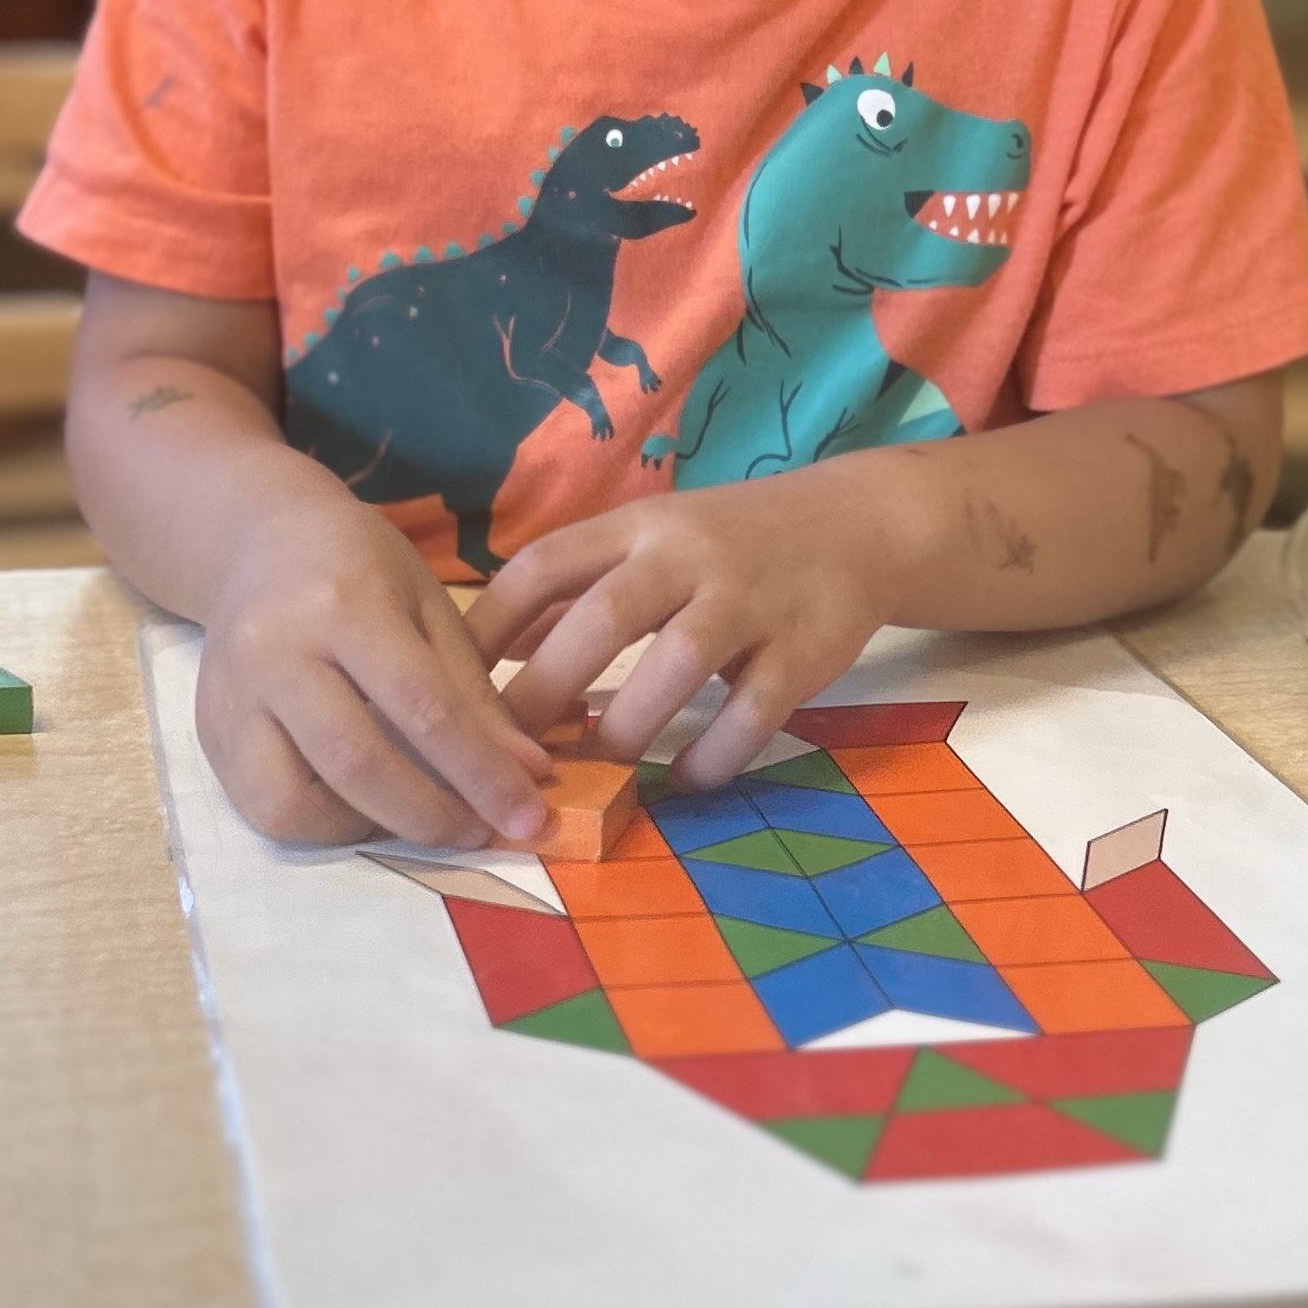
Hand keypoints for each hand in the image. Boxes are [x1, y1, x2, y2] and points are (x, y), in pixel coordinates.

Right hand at [199, 482, 555, 849]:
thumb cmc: (355, 564)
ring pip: (291, 802)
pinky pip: (261, 807)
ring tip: (413, 817)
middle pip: (356, 763)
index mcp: (344, 604)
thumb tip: (528, 775)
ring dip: (366, 830)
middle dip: (430, 816)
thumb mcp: (427, 603)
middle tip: (480, 833)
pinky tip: (359, 805)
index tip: (528, 817)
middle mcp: (276, 653)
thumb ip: (473, 691)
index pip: (423, 708)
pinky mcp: (208, 732)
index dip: (482, 774)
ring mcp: (231, 697)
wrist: (255, 538)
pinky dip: (319, 824)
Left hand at [460, 463, 898, 791]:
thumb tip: (482, 653)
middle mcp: (688, 555)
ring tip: (603, 764)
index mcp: (637, 527)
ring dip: (630, 725)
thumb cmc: (730, 542)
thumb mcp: (648, 542)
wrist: (857, 527)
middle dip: (548, 687)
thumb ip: (574, 590)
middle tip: (510, 750)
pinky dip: (713, 755)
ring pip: (678, 662)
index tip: (450, 686)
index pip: (544, 565)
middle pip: (604, 617)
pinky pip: (751, 712)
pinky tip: (687, 780)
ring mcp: (750, 600)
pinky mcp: (804, 648)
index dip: (488, 626)